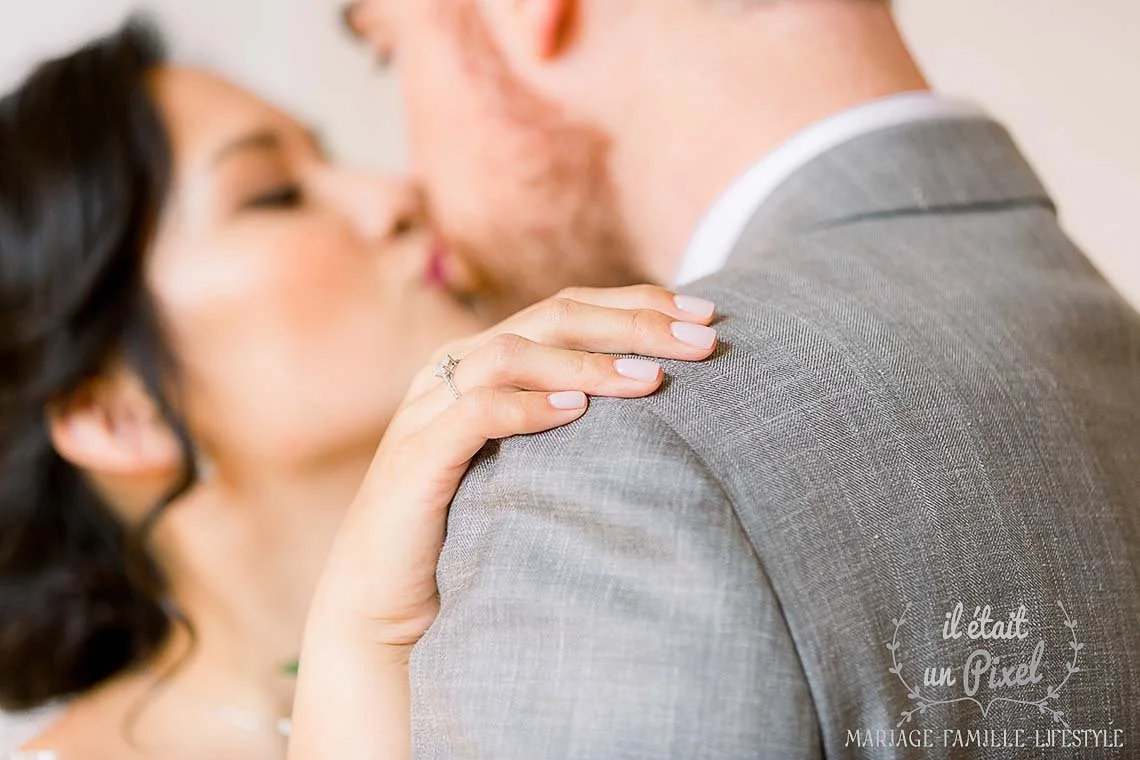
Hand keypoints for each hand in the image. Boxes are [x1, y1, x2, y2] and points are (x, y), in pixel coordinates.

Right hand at [310, 285, 717, 650]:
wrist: (385, 600)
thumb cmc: (469, 528)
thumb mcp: (531, 462)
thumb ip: (573, 421)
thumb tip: (661, 397)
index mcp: (485, 360)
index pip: (570, 308)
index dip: (639, 303)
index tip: (708, 314)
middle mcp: (456, 369)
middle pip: (552, 316)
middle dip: (633, 321)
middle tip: (703, 337)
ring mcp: (430, 408)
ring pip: (512, 353)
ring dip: (586, 363)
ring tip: (651, 380)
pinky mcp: (416, 456)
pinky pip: (473, 413)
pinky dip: (526, 408)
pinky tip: (577, 414)